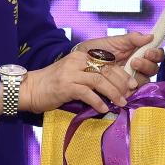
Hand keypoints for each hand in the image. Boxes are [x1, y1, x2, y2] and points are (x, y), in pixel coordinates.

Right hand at [19, 49, 136, 114]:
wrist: (31, 89)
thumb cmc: (55, 84)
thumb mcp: (74, 73)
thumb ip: (91, 75)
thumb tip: (114, 85)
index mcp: (82, 56)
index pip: (108, 61)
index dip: (122, 73)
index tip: (132, 83)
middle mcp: (77, 61)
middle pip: (106, 70)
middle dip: (121, 83)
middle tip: (130, 94)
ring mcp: (71, 73)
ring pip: (99, 81)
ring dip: (113, 93)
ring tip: (121, 103)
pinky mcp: (66, 86)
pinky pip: (87, 94)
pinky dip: (98, 102)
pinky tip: (104, 109)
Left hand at [75, 31, 163, 85]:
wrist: (83, 61)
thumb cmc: (100, 49)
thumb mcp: (115, 41)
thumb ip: (132, 39)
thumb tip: (150, 36)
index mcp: (140, 53)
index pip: (156, 55)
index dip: (155, 54)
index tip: (147, 52)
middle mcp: (140, 67)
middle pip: (153, 69)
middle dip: (146, 65)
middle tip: (134, 61)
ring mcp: (133, 79)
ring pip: (145, 81)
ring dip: (139, 76)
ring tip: (128, 71)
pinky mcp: (125, 90)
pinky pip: (134, 92)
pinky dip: (131, 89)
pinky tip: (125, 86)